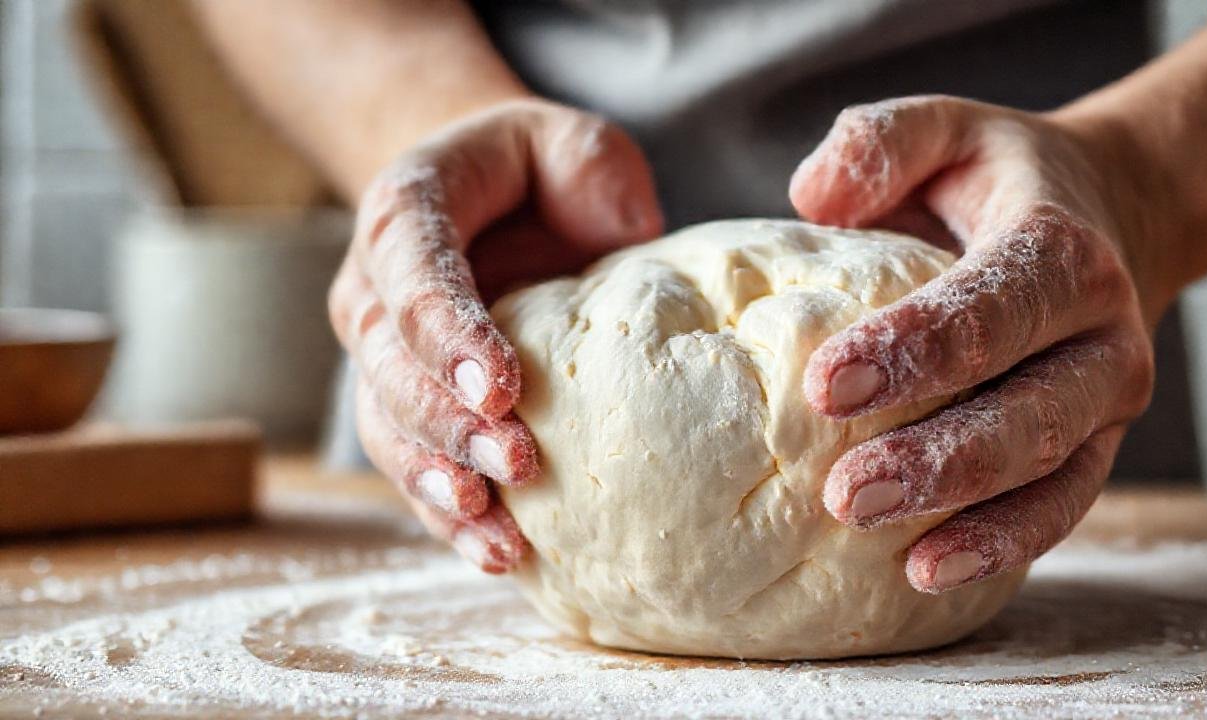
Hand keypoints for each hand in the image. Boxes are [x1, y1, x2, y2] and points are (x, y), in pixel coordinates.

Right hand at [329, 99, 662, 571]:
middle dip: (449, 423)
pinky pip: (412, 465)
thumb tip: (627, 234)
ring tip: (502, 536)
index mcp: (405, 211)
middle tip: (519, 464)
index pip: (413, 272)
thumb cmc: (538, 172)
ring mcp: (382, 354)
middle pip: (391, 364)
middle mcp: (374, 287)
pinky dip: (449, 515)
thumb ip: (592, 167)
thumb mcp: (571, 142)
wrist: (491, 200)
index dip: (448, 333)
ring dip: (442, 484)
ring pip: (389, 428)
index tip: (500, 388)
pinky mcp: (409, 406)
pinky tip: (497, 553)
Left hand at [791, 96, 1161, 592]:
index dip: (913, 346)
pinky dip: (1000, 545)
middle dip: (938, 456)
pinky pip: (1058, 510)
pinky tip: (926, 571)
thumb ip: (882, 143)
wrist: (1103, 219)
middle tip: (843, 492)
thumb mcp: (945, 130)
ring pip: (1049, 471)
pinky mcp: (1089, 449)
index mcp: (1060, 251)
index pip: (991, 304)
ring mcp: (1102, 403)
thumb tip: (814, 195)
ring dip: (964, 513)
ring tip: (872, 535)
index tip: (824, 384)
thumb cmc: (995, 184)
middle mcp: (1100, 334)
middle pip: (1030, 408)